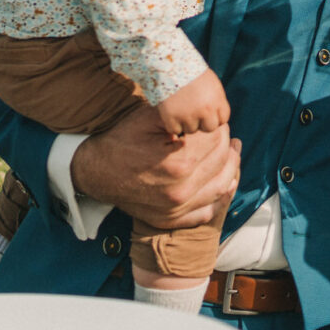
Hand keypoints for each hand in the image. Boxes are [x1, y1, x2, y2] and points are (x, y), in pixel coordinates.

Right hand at [70, 108, 239, 229]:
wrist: (96, 172)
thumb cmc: (122, 141)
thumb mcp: (149, 119)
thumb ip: (181, 113)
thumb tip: (208, 108)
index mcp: (178, 163)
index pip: (216, 139)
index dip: (220, 126)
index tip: (217, 119)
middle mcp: (181, 190)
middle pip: (222, 161)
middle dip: (227, 143)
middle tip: (225, 132)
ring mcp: (176, 210)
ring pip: (221, 187)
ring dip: (232, 167)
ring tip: (234, 152)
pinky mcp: (172, 220)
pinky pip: (207, 211)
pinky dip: (220, 195)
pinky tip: (224, 180)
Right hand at [157, 69, 230, 135]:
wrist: (170, 64)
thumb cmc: (192, 72)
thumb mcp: (212, 83)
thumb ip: (217, 100)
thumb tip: (217, 116)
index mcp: (217, 101)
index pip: (223, 119)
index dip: (215, 116)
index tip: (207, 111)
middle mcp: (205, 111)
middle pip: (209, 128)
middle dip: (203, 122)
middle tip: (194, 112)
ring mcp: (188, 115)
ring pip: (191, 130)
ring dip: (187, 122)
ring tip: (181, 108)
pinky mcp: (171, 118)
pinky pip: (175, 130)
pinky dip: (173, 124)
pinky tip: (172, 112)